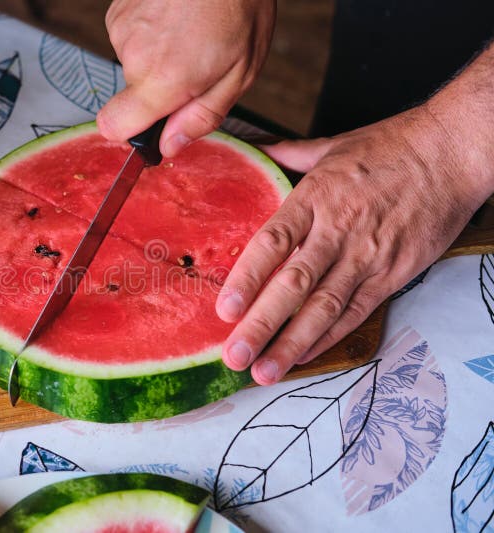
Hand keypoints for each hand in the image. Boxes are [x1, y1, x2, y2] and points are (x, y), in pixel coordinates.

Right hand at [97, 0, 274, 156]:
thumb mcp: (241, 73)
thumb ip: (202, 117)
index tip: (154, 126)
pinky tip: (176, 19)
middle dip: (162, 91)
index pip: (113, 126)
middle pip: (132, 97)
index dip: (132, 132)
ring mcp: (122, 29)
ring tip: (190, 35)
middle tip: (196, 65)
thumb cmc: (239, 5)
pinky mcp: (118, 11)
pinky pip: (131, 40)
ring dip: (160, 59)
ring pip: (134, 66)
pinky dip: (152, 36)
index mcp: (163, 80)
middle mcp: (134, 55)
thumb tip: (170, 146)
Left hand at [216, 104, 493, 384]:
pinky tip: (303, 356)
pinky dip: (328, 337)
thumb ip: (287, 156)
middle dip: (261, 325)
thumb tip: (253, 149)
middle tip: (234, 356)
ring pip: (324, 308)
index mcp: (315, 198)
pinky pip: (356, 312)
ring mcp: (367, 257)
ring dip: (291, 344)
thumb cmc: (389, 147)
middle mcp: (338, 232)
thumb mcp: (331, 146)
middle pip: (294, 285)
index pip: (272, 243)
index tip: (224, 309)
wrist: (452, 153)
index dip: (247, 279)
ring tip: (264, 372)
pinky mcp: (393, 275)